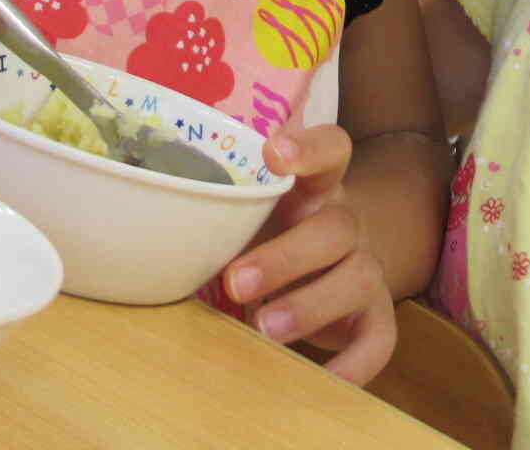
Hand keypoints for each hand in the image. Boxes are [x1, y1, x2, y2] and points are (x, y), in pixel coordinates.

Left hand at [224, 122, 396, 383]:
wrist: (324, 271)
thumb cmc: (265, 238)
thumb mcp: (245, 218)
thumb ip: (216, 218)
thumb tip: (150, 244)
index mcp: (314, 189)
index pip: (330, 150)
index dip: (309, 148)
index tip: (272, 153)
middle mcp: (346, 224)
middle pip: (335, 227)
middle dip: (286, 256)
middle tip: (235, 283)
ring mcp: (367, 268)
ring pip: (360, 276)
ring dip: (310, 304)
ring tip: (263, 328)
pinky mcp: (376, 317)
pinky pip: (379, 339)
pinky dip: (353, 364)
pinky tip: (318, 381)